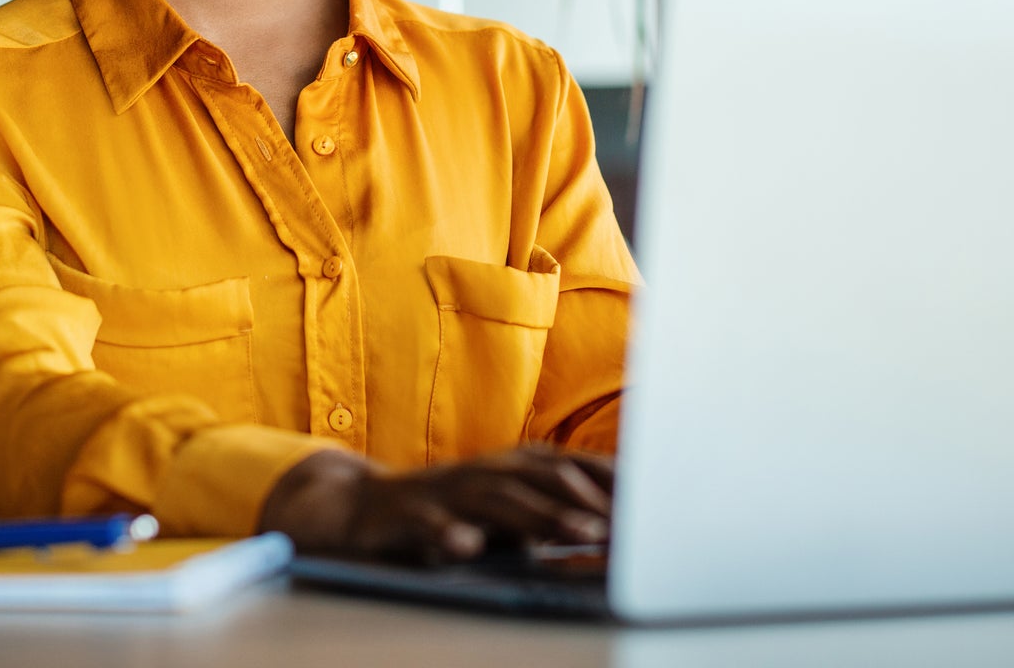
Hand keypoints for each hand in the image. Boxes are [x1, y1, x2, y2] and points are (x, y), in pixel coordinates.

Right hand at [258, 444, 612, 562]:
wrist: (359, 510)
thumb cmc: (443, 514)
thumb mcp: (499, 515)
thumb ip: (545, 519)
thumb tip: (608, 532)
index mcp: (507, 469)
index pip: (567, 466)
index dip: (609, 480)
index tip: (655, 500)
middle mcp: (480, 473)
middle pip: (541, 477)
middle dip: (589, 498)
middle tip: (633, 523)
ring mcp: (444, 492)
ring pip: (495, 499)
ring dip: (541, 515)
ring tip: (581, 534)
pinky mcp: (405, 515)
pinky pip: (427, 524)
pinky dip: (447, 534)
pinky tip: (468, 548)